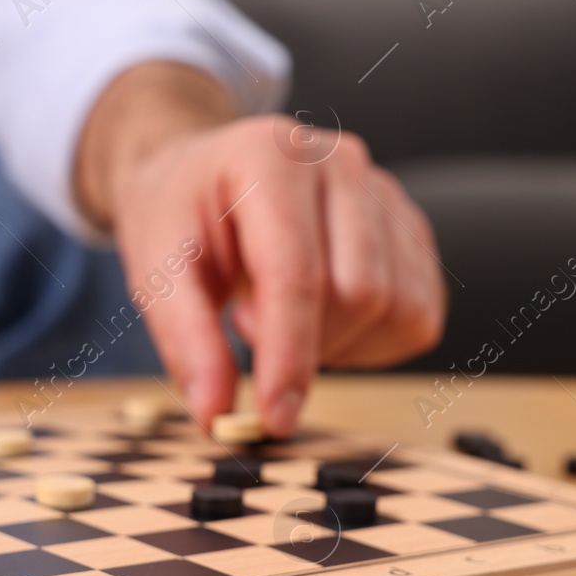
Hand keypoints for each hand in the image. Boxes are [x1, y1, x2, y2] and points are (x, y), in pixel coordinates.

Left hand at [75, 62, 445, 435]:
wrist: (203, 174)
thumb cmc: (180, 213)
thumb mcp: (156, 269)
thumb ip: (186, 341)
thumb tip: (217, 414)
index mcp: (271, 157)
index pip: (298, 274)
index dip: (289, 357)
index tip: (274, 418)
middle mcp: (340, 163)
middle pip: (360, 294)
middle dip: (307, 343)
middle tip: (248, 324)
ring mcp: (383, 191)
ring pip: (397, 307)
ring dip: (339, 344)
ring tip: (281, 314)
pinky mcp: (408, 227)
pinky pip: (418, 313)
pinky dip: (372, 341)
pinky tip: (322, 320)